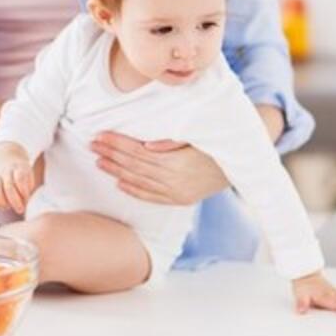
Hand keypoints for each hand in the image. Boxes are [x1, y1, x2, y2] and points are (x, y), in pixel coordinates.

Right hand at [0, 143, 35, 214]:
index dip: (24, 191)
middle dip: (15, 201)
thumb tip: (23, 203)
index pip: (20, 179)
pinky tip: (2, 206)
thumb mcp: (29, 176)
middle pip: (8, 187)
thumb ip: (27, 189)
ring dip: (2, 202)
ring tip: (9, 206)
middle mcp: (6, 171)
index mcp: (18, 168)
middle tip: (20, 210)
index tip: (26, 198)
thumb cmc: (21, 173)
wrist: (6, 158)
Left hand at [90, 132, 229, 204]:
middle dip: (111, 155)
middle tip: (91, 144)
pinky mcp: (180, 199)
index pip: (137, 152)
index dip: (117, 144)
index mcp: (177, 164)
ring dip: (117, 172)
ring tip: (99, 162)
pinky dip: (134, 190)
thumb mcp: (199, 136)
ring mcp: (176, 193)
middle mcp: (174, 182)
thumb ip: (173, 140)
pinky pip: (152, 197)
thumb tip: (147, 145)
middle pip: (134, 167)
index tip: (100, 135)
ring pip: (139, 182)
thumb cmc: (217, 143)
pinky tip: (119, 183)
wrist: (243, 164)